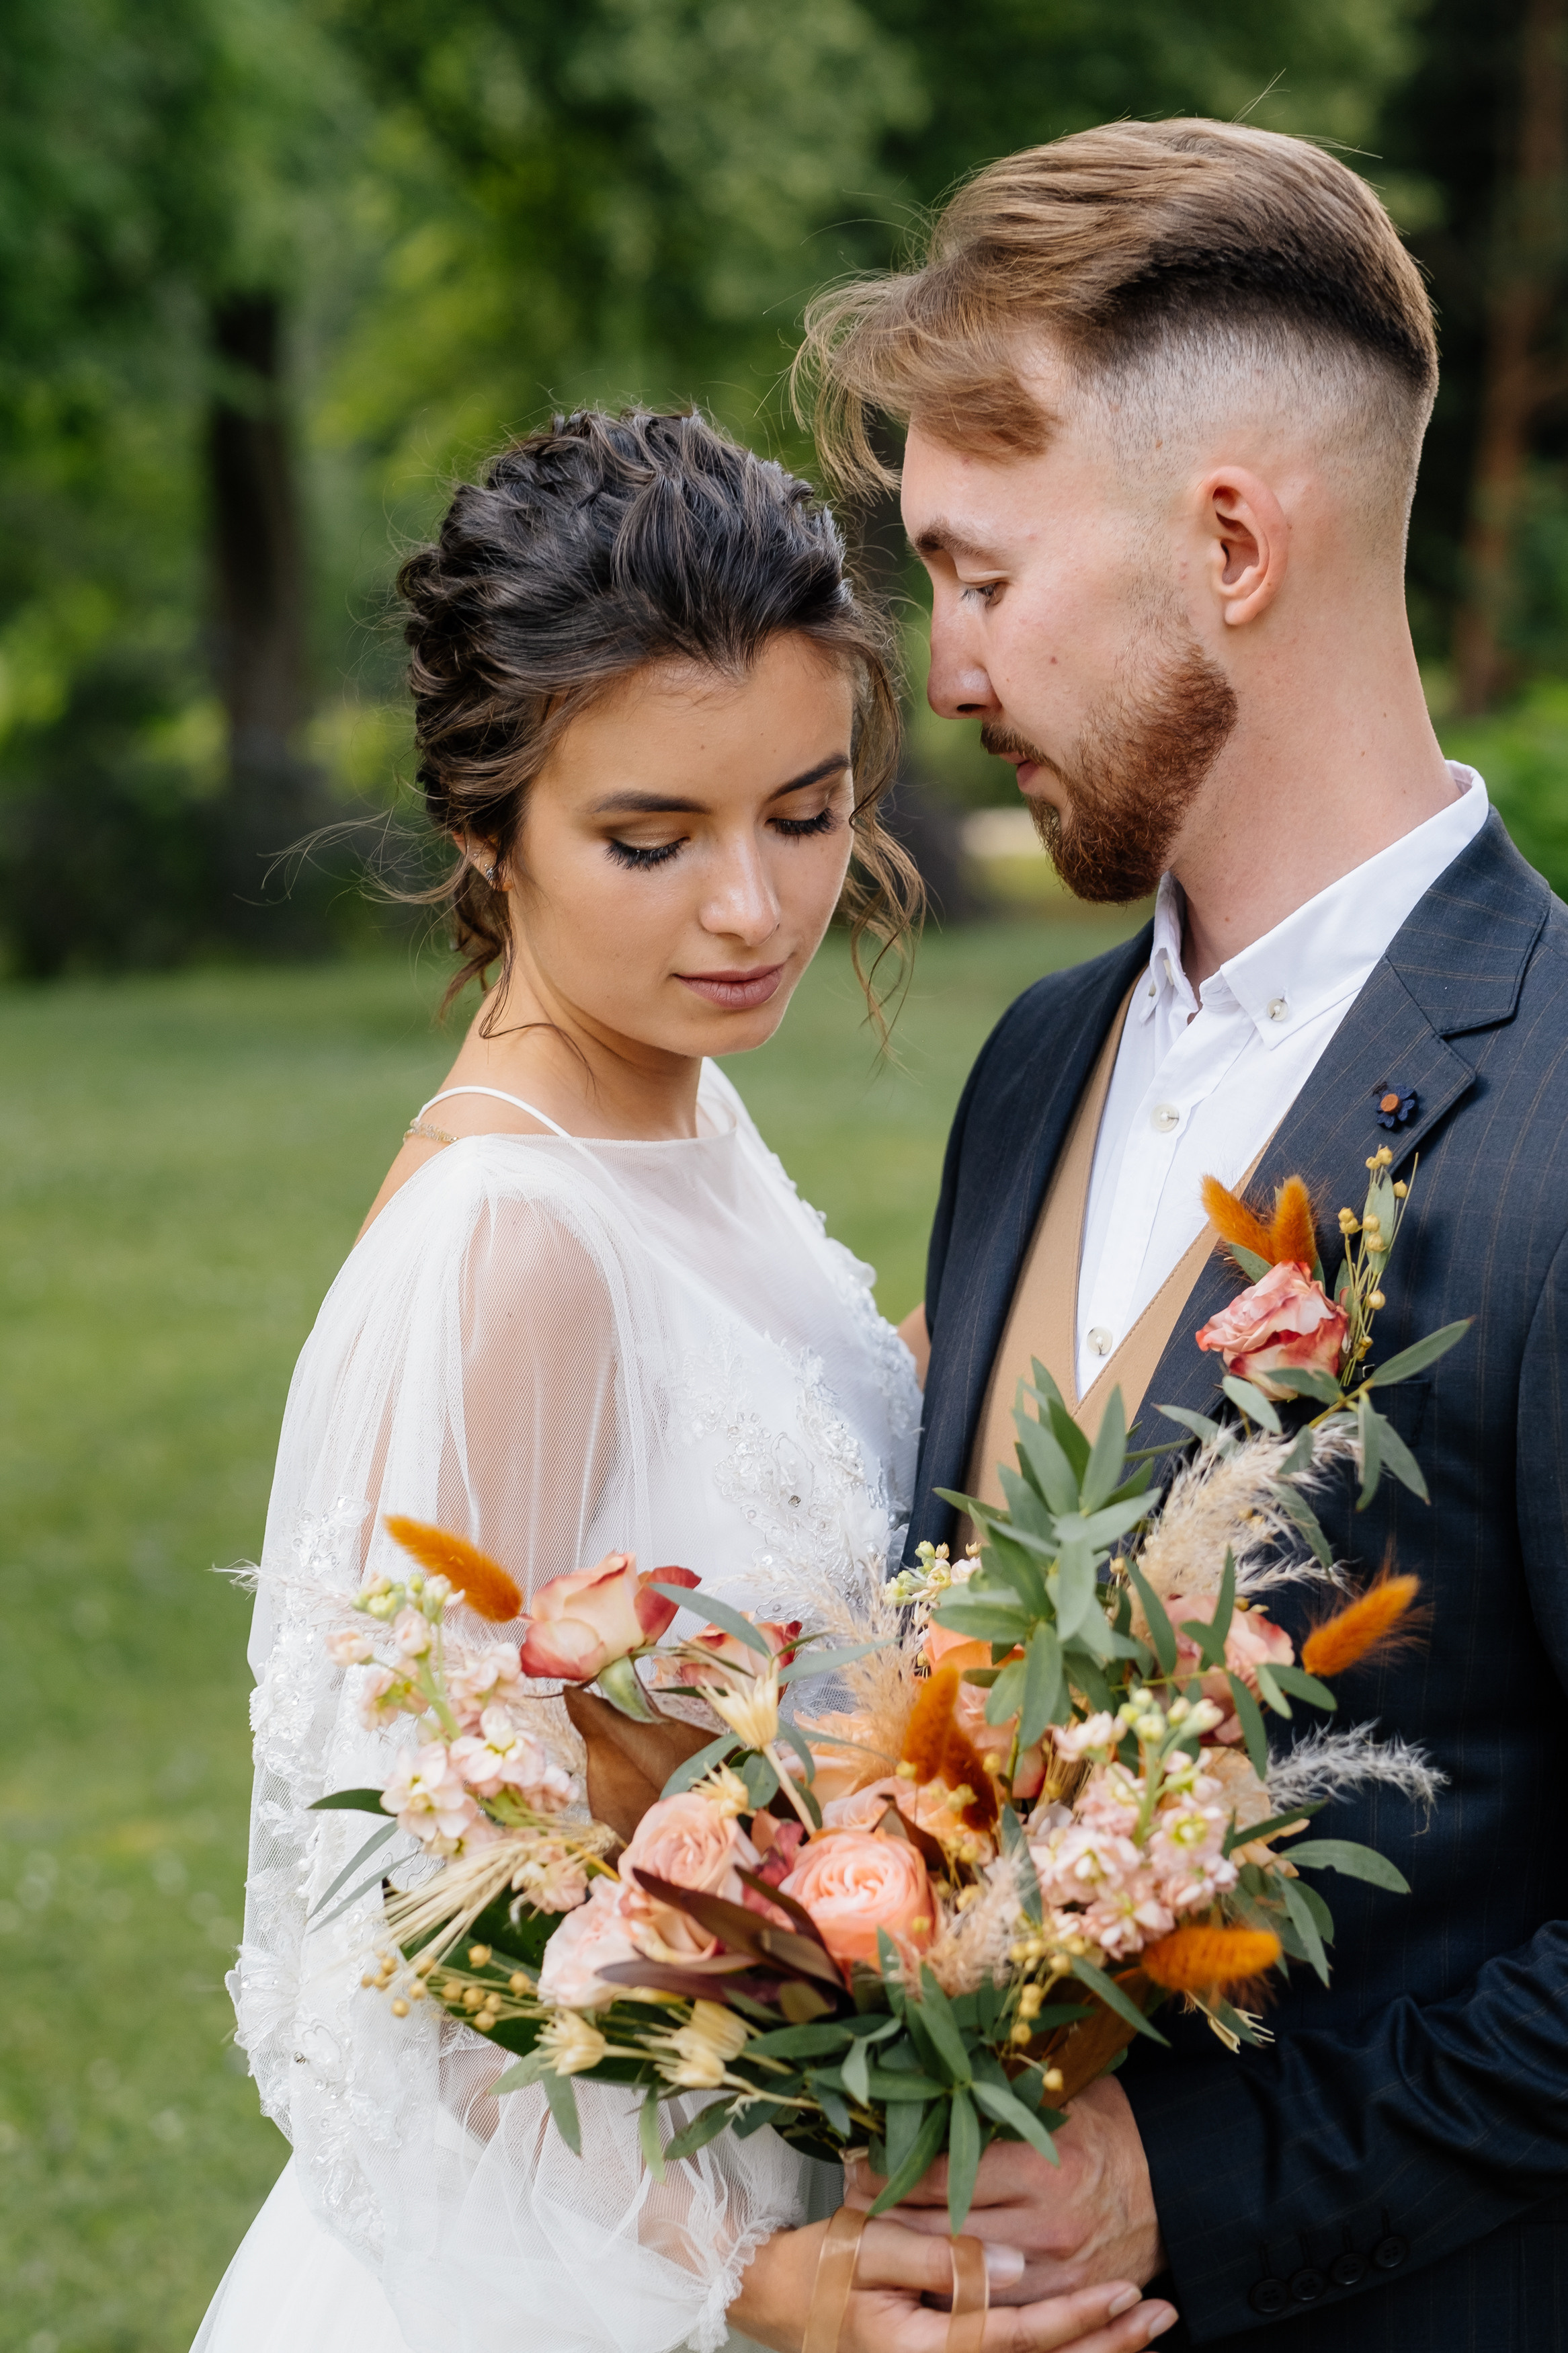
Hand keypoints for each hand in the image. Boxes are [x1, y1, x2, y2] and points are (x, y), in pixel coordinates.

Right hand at [728, 2213, 1174, 2352]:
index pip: (1021, 2336)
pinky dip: (1057, 2349)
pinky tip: (1092, 2334)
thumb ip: (943, 2254)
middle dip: (1108, 2345)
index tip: (1127, 2289)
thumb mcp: (867, 2244)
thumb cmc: (816, 2264)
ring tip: (1147, 2325)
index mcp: (927, 2349)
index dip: (1079, 2316)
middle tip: (1163, 2313)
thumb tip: (1022, 2268)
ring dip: (1094, 2351)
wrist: (770, 2297)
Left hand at [845, 2078, 1166, 2306]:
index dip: (888, 2171)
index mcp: (1040, 2166)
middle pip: (938, 2231)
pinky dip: (953, 2290)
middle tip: (850, 2202)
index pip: (939, 2175)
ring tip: (874, 2235)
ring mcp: (1054, 2272)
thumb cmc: (1110, 2131)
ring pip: (958, 2277)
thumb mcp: (1061, 2098)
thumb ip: (1001, 2098)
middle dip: (886, 2219)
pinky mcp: (1063, 2302)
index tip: (856, 2161)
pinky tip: (923, 2272)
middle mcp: (1044, 2226)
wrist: (1176, 2188)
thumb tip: (927, 2077)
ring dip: (911, 2258)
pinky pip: (993, 2306)